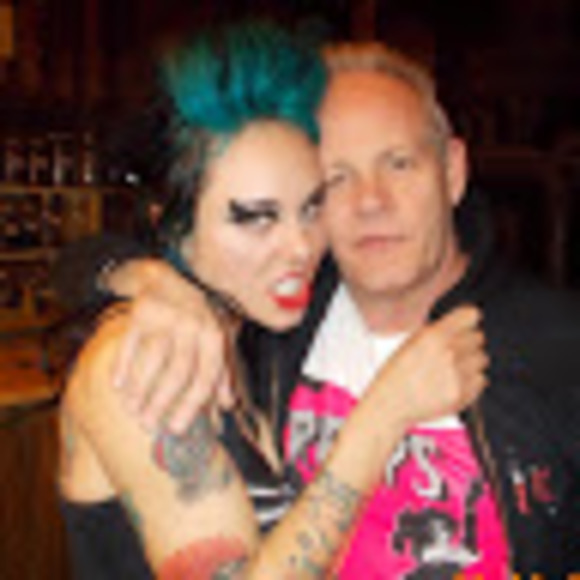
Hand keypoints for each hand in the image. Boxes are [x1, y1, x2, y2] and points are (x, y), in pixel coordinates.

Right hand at [109, 259, 232, 432]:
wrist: (169, 278)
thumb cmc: (196, 317)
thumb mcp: (216, 339)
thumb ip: (223, 372)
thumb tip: (227, 406)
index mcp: (214, 336)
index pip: (205, 377)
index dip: (191, 406)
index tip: (177, 429)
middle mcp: (193, 326)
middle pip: (178, 372)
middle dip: (162, 403)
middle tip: (149, 426)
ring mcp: (167, 318)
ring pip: (153, 360)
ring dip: (141, 390)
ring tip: (133, 410)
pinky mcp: (141, 312)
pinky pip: (130, 343)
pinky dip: (123, 366)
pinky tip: (118, 386)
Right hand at [369, 305, 487, 430]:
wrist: (390, 404)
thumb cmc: (397, 374)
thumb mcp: (411, 342)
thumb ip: (438, 332)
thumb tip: (462, 325)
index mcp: (433, 336)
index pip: (471, 315)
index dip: (467, 321)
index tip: (465, 326)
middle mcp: (448, 352)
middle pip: (479, 337)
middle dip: (468, 343)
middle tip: (452, 353)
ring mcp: (458, 374)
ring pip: (482, 358)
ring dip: (471, 362)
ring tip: (451, 370)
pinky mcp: (464, 394)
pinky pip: (481, 379)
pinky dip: (471, 381)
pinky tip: (452, 383)